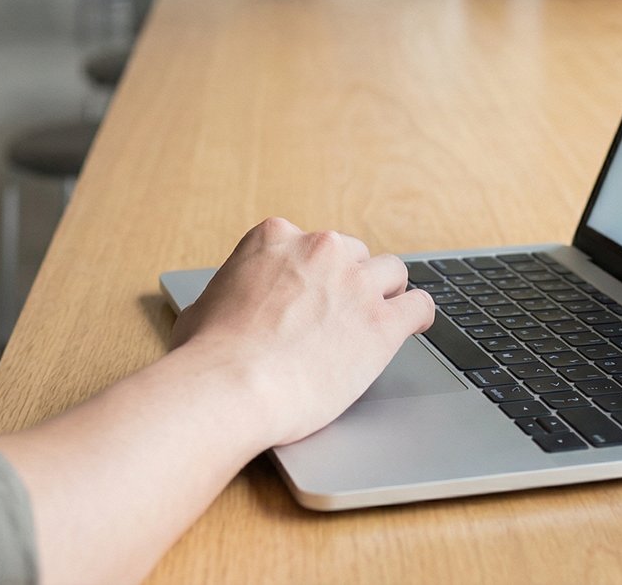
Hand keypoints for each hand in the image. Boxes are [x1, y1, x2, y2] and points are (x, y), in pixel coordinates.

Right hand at [170, 216, 433, 446]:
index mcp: (275, 237)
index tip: (315, 294)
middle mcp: (320, 250)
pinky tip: (415, 327)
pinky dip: (418, 317)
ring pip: (392, 273)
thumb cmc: (207, 355)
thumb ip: (226, 296)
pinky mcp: (382, 323)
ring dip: (386, 294)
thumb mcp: (202, 306)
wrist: (230, 385)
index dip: (316, 273)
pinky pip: (420, 306)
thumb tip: (219, 308)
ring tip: (381, 319)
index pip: (312, 244)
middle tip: (342, 315)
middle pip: (354, 254)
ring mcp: (355, 284)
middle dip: (350, 282)